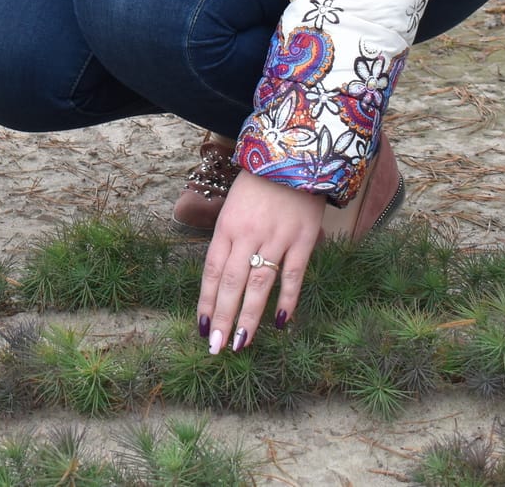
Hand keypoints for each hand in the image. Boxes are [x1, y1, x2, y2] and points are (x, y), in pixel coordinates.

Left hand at [196, 170, 322, 355]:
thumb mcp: (233, 209)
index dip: (206, 302)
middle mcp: (247, 235)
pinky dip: (287, 300)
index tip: (202, 328)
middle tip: (216, 347)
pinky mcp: (302, 239)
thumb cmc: (259, 187)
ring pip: (259, 284)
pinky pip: (293, 275)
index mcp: (226, 227)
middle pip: (230, 282)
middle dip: (222, 317)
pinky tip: (281, 323)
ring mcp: (276, 238)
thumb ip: (228, 242)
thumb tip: (220, 280)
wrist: (293, 157)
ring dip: (249, 316)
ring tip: (241, 342)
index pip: (211, 271)